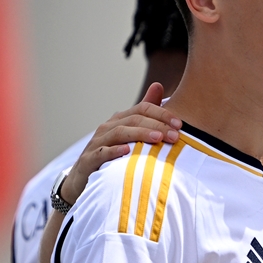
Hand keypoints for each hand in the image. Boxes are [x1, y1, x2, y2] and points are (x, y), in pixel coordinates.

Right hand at [60, 82, 180, 205]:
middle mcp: (108, 128)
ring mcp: (97, 143)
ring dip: (140, 135)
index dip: (162, 114)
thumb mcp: (129, 133)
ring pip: (119, 133)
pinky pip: (102, 153)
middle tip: (175, 135)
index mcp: (120, 120)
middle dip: (157, 126)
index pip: (142, 109)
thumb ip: (145, 112)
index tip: (180, 124)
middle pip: (133, 120)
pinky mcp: (89, 160)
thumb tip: (158, 85)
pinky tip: (127, 152)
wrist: (83, 177)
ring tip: (158, 139)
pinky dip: (114, 151)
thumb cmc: (111, 153)